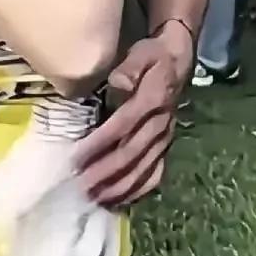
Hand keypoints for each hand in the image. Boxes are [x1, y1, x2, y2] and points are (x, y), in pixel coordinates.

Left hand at [74, 22, 193, 207]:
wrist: (178, 63)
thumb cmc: (152, 58)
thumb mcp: (141, 54)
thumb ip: (129, 69)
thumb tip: (119, 82)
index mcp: (152, 102)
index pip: (123, 128)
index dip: (100, 145)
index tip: (77, 158)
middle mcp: (160, 126)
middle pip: (131, 155)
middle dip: (104, 173)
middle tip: (80, 187)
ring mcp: (164, 140)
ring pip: (142, 170)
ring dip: (118, 187)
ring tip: (94, 199)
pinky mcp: (165, 149)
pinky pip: (154, 176)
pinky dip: (136, 191)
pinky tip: (119, 202)